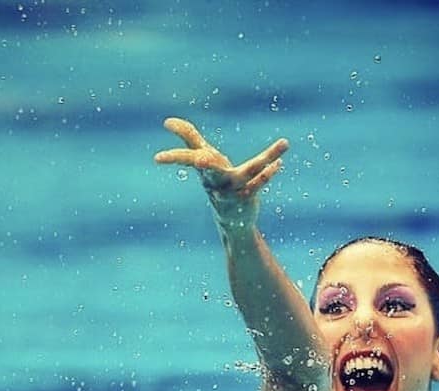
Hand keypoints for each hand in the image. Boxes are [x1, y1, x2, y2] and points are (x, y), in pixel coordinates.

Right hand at [154, 117, 288, 229]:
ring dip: (263, 160)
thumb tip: (167, 121)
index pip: (185, 158)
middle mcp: (215, 180)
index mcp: (204, 169)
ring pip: (248, 171)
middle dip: (204, 164)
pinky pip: (258, 183)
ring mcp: (232, 190)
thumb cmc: (216, 182)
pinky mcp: (248, 197)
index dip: (172, 157)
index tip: (157, 157)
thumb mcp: (203, 158)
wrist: (232, 220)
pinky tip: (278, 164)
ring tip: (282, 145)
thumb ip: (189, 137)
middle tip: (201, 160)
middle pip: (208, 169)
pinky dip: (267, 174)